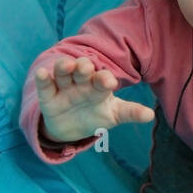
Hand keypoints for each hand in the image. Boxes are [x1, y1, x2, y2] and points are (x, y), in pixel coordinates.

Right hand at [33, 55, 153, 142]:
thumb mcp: (113, 115)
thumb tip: (151, 115)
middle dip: (83, 67)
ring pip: (63, 73)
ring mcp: (63, 88)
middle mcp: (81, 82)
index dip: (105, 79)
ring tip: (66, 65)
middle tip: (86, 66)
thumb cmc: (96, 115)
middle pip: (81, 71)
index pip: (102, 79)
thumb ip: (130, 112)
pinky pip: (45, 85)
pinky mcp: (48, 96)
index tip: (110, 82)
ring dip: (64, 67)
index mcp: (98, 85)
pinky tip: (42, 72)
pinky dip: (43, 79)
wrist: (72, 128)